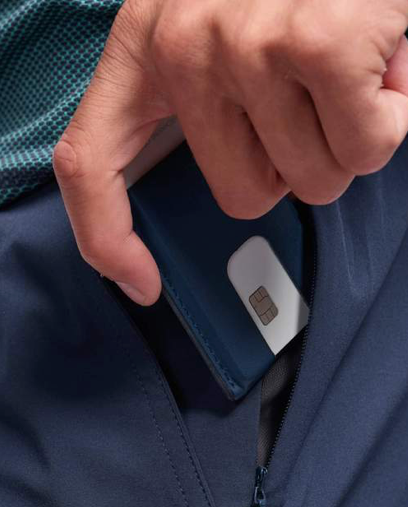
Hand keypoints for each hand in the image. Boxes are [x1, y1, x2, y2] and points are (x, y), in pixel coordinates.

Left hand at [53, 0, 407, 304]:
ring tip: (340, 76)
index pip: (89, 164)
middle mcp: (184, 47)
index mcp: (145, 47)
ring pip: (312, 180)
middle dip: (292, 165)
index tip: (141, 281)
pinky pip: (364, 148)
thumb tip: (239, 190)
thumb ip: (209, 110)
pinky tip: (376, 65)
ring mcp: (248, 47)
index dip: (107, 237)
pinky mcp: (316, 47)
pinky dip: (386, 119)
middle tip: (307, 104)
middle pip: (243, 194)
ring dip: (343, 141)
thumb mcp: (216, 32)